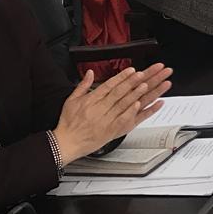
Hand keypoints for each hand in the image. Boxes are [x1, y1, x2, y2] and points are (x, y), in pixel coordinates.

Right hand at [53, 64, 172, 164]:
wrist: (66, 143)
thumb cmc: (69, 123)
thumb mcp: (71, 100)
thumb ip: (83, 85)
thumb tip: (90, 72)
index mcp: (91, 100)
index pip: (108, 85)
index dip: (121, 77)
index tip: (131, 70)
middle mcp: (99, 108)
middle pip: (118, 93)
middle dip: (131, 82)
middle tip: (142, 74)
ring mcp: (105, 120)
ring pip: (122, 104)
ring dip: (135, 94)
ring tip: (146, 85)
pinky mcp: (110, 131)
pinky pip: (122, 120)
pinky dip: (131, 112)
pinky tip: (138, 105)